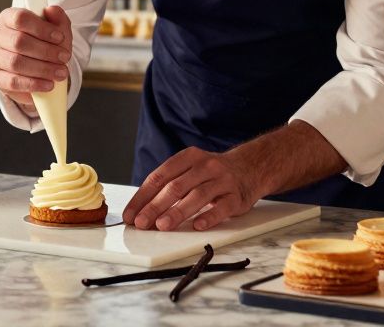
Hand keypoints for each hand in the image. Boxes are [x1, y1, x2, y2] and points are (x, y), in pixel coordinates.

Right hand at [0, 6, 71, 112]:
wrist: (37, 67)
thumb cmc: (46, 43)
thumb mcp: (56, 30)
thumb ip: (57, 18)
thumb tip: (52, 10)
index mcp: (8, 17)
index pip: (20, 18)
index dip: (41, 28)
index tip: (60, 38)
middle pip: (18, 41)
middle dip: (46, 51)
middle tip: (64, 58)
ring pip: (15, 62)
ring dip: (42, 69)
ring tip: (60, 73)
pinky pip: (11, 82)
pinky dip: (33, 84)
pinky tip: (48, 84)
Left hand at [122, 147, 266, 231]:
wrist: (251, 167)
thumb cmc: (212, 173)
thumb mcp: (190, 169)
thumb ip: (169, 185)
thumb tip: (141, 210)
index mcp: (188, 157)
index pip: (160, 176)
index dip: (143, 196)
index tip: (131, 214)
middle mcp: (205, 166)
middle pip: (176, 187)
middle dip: (155, 206)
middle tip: (142, 223)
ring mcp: (222, 180)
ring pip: (197, 196)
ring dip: (177, 212)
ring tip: (162, 226)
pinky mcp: (236, 196)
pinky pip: (222, 207)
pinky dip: (209, 216)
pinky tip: (197, 226)